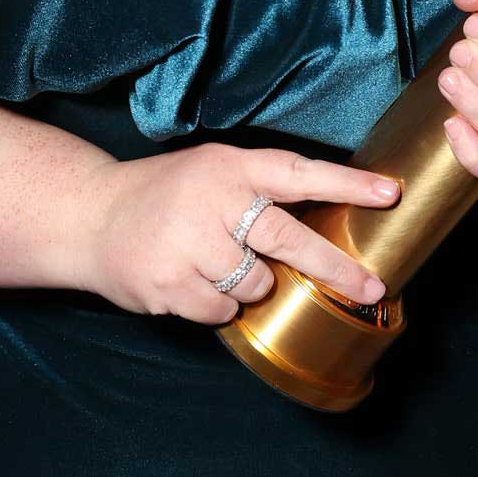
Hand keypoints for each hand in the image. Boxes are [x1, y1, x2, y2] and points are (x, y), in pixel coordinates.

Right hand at [81, 144, 401, 325]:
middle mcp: (212, 201)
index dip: (346, 184)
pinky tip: (190, 281)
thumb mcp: (211, 171)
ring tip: (212, 263)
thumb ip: (259, 192)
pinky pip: (224, 310)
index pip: (298, 173)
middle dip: (334, 268)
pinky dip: (217, 304)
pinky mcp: (171, 285)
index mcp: (229, 167)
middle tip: (371, 287)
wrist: (88, 216)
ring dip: (249, 284)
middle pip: (289, 240)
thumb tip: (328, 229)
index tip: (390, 194)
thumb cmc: (164, 196)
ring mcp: (189, 245)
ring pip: (257, 284)